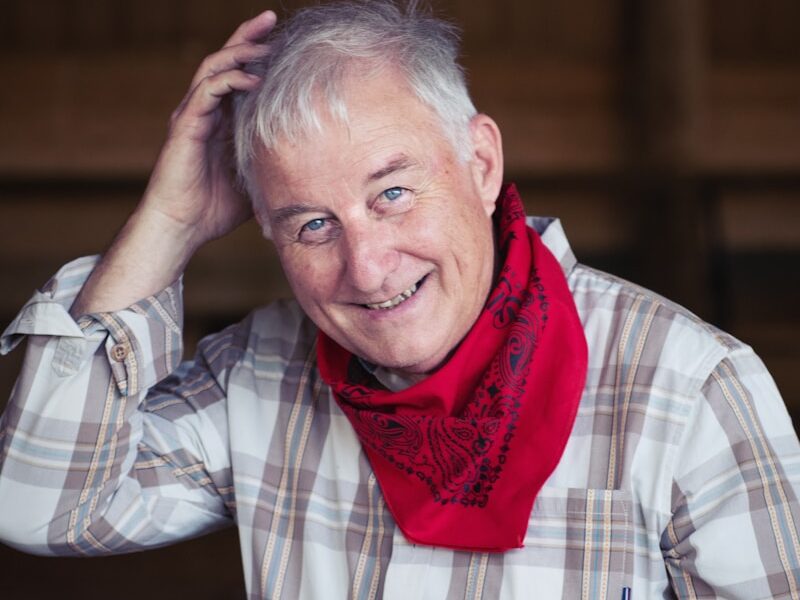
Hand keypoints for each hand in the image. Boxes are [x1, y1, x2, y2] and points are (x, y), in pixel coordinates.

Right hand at [140, 9, 275, 248]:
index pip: (236, 75)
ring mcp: (192, 116)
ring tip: (266, 42)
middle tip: (271, 19)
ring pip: (213, 68)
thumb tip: (310, 175)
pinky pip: (207, 91)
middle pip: (224, 60)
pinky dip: (229, 80)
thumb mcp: (254, 182)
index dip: (254, 52)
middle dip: (247, 38)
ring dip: (240, 52)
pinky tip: (253, 79)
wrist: (181, 227)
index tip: (279, 37)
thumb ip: (272, 168)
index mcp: (218, 120)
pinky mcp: (185, 126)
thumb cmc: (213, 210)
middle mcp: (203, 112)